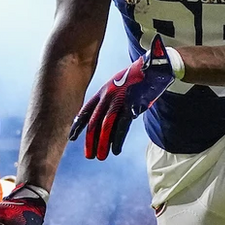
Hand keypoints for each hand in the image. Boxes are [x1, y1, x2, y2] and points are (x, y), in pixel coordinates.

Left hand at [71, 37, 175, 158]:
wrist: (153, 68)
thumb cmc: (137, 79)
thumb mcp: (118, 85)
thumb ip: (111, 101)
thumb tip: (108, 122)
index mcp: (102, 91)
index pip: (85, 112)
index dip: (77, 126)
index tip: (71, 138)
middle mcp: (107, 96)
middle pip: (93, 122)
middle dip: (90, 141)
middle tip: (89, 156)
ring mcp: (119, 101)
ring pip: (105, 127)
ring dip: (102, 144)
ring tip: (100, 156)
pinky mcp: (132, 106)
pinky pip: (121, 126)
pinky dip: (117, 140)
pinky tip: (115, 150)